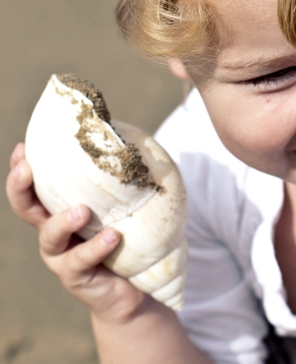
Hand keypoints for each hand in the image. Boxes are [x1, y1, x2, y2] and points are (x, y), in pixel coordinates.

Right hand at [6, 143, 146, 321]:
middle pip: (25, 208)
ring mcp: (62, 256)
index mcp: (61, 210)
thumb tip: (137, 144)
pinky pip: (81, 260)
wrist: (133, 290)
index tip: (23, 146)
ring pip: (50, 236)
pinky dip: (97, 247)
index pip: (36, 186)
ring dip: (63, 221)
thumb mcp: (123, 209)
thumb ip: (122, 185)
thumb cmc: (128, 241)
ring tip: (83, 210)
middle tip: (28, 169)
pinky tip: (113, 236)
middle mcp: (55, 232)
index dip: (23, 168)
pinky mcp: (75, 277)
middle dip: (20, 187)